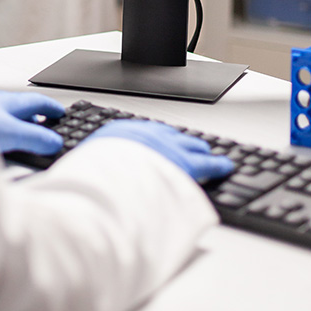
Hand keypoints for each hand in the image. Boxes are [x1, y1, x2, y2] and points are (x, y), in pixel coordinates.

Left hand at [0, 88, 64, 154]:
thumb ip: (34, 138)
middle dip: (32, 115)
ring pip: (1, 114)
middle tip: (44, 123)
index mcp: (7, 100)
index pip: (36, 101)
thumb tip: (54, 141)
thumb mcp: (10, 133)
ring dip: (13, 122)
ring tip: (20, 135)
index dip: (51, 107)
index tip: (62, 112)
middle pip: (18, 106)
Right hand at [91, 120, 234, 182]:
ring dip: (198, 149)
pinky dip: (217, 164)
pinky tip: (224, 166)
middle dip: (178, 141)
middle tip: (184, 147)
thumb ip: (93, 164)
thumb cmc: (94, 174)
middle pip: (168, 135)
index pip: (141, 132)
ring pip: (189, 145)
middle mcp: (147, 135)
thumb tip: (85, 174)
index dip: (153, 140)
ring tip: (205, 153)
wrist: (109, 177)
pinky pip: (208, 163)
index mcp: (120, 132)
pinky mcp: (187, 164)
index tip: (155, 143)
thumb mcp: (87, 163)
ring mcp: (168, 147)